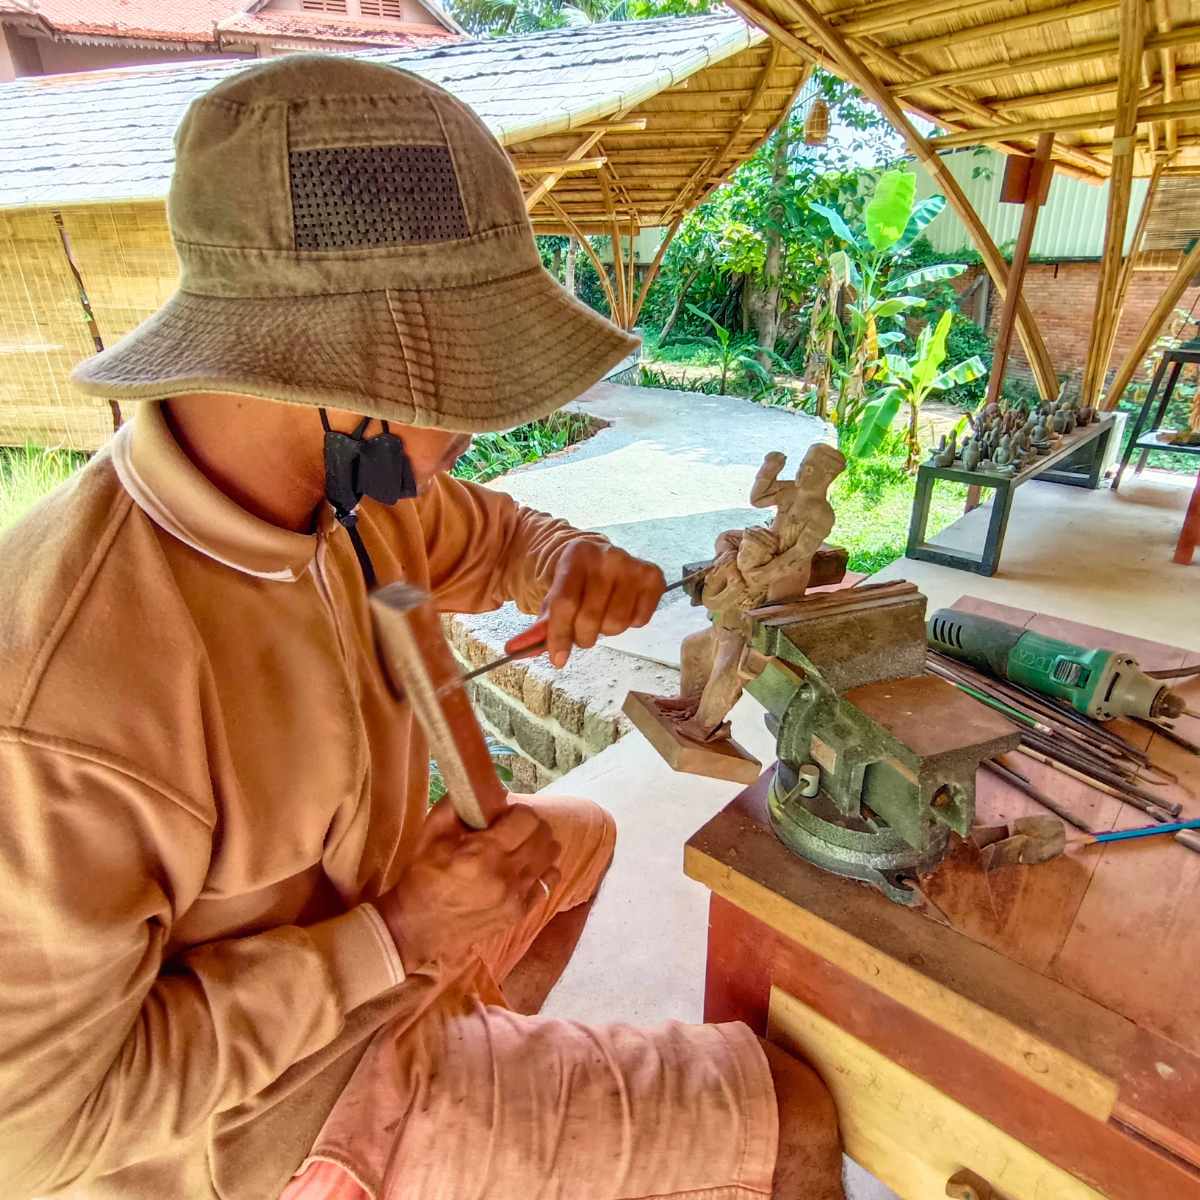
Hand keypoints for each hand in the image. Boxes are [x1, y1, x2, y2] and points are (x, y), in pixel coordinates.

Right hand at [375, 800, 560, 971]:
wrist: (416, 927)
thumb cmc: (422, 877)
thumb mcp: (431, 834)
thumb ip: (457, 806)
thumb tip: (486, 789)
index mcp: (484, 852)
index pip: (527, 818)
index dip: (517, 811)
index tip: (505, 815)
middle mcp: (506, 874)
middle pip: (544, 835)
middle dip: (530, 826)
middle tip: (513, 829)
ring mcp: (516, 896)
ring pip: (551, 857)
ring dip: (539, 846)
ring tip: (520, 848)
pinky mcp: (520, 913)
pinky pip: (549, 882)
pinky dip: (540, 871)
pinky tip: (523, 870)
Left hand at [507, 540, 664, 667]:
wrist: (596, 557)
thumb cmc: (571, 583)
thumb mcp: (551, 598)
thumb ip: (537, 626)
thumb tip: (514, 651)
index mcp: (575, 556)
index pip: (565, 604)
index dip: (559, 635)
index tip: (557, 659)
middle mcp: (606, 556)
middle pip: (590, 618)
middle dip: (582, 636)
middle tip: (581, 633)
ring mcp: (632, 565)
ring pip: (616, 623)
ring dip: (605, 631)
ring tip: (600, 617)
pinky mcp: (653, 576)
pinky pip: (640, 620)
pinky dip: (630, 623)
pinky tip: (621, 608)